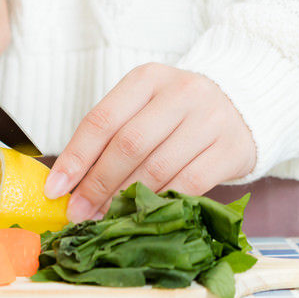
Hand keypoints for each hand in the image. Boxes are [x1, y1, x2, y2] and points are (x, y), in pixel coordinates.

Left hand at [44, 64, 257, 221]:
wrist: (244, 106)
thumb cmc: (178, 114)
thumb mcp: (143, 109)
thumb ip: (110, 137)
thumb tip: (69, 183)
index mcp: (146, 79)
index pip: (101, 120)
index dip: (75, 157)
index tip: (54, 188)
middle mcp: (180, 93)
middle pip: (128, 144)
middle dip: (97, 184)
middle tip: (78, 212)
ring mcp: (210, 119)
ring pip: (158, 166)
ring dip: (126, 198)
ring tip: (105, 218)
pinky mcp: (232, 148)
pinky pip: (190, 183)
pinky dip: (162, 202)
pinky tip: (144, 215)